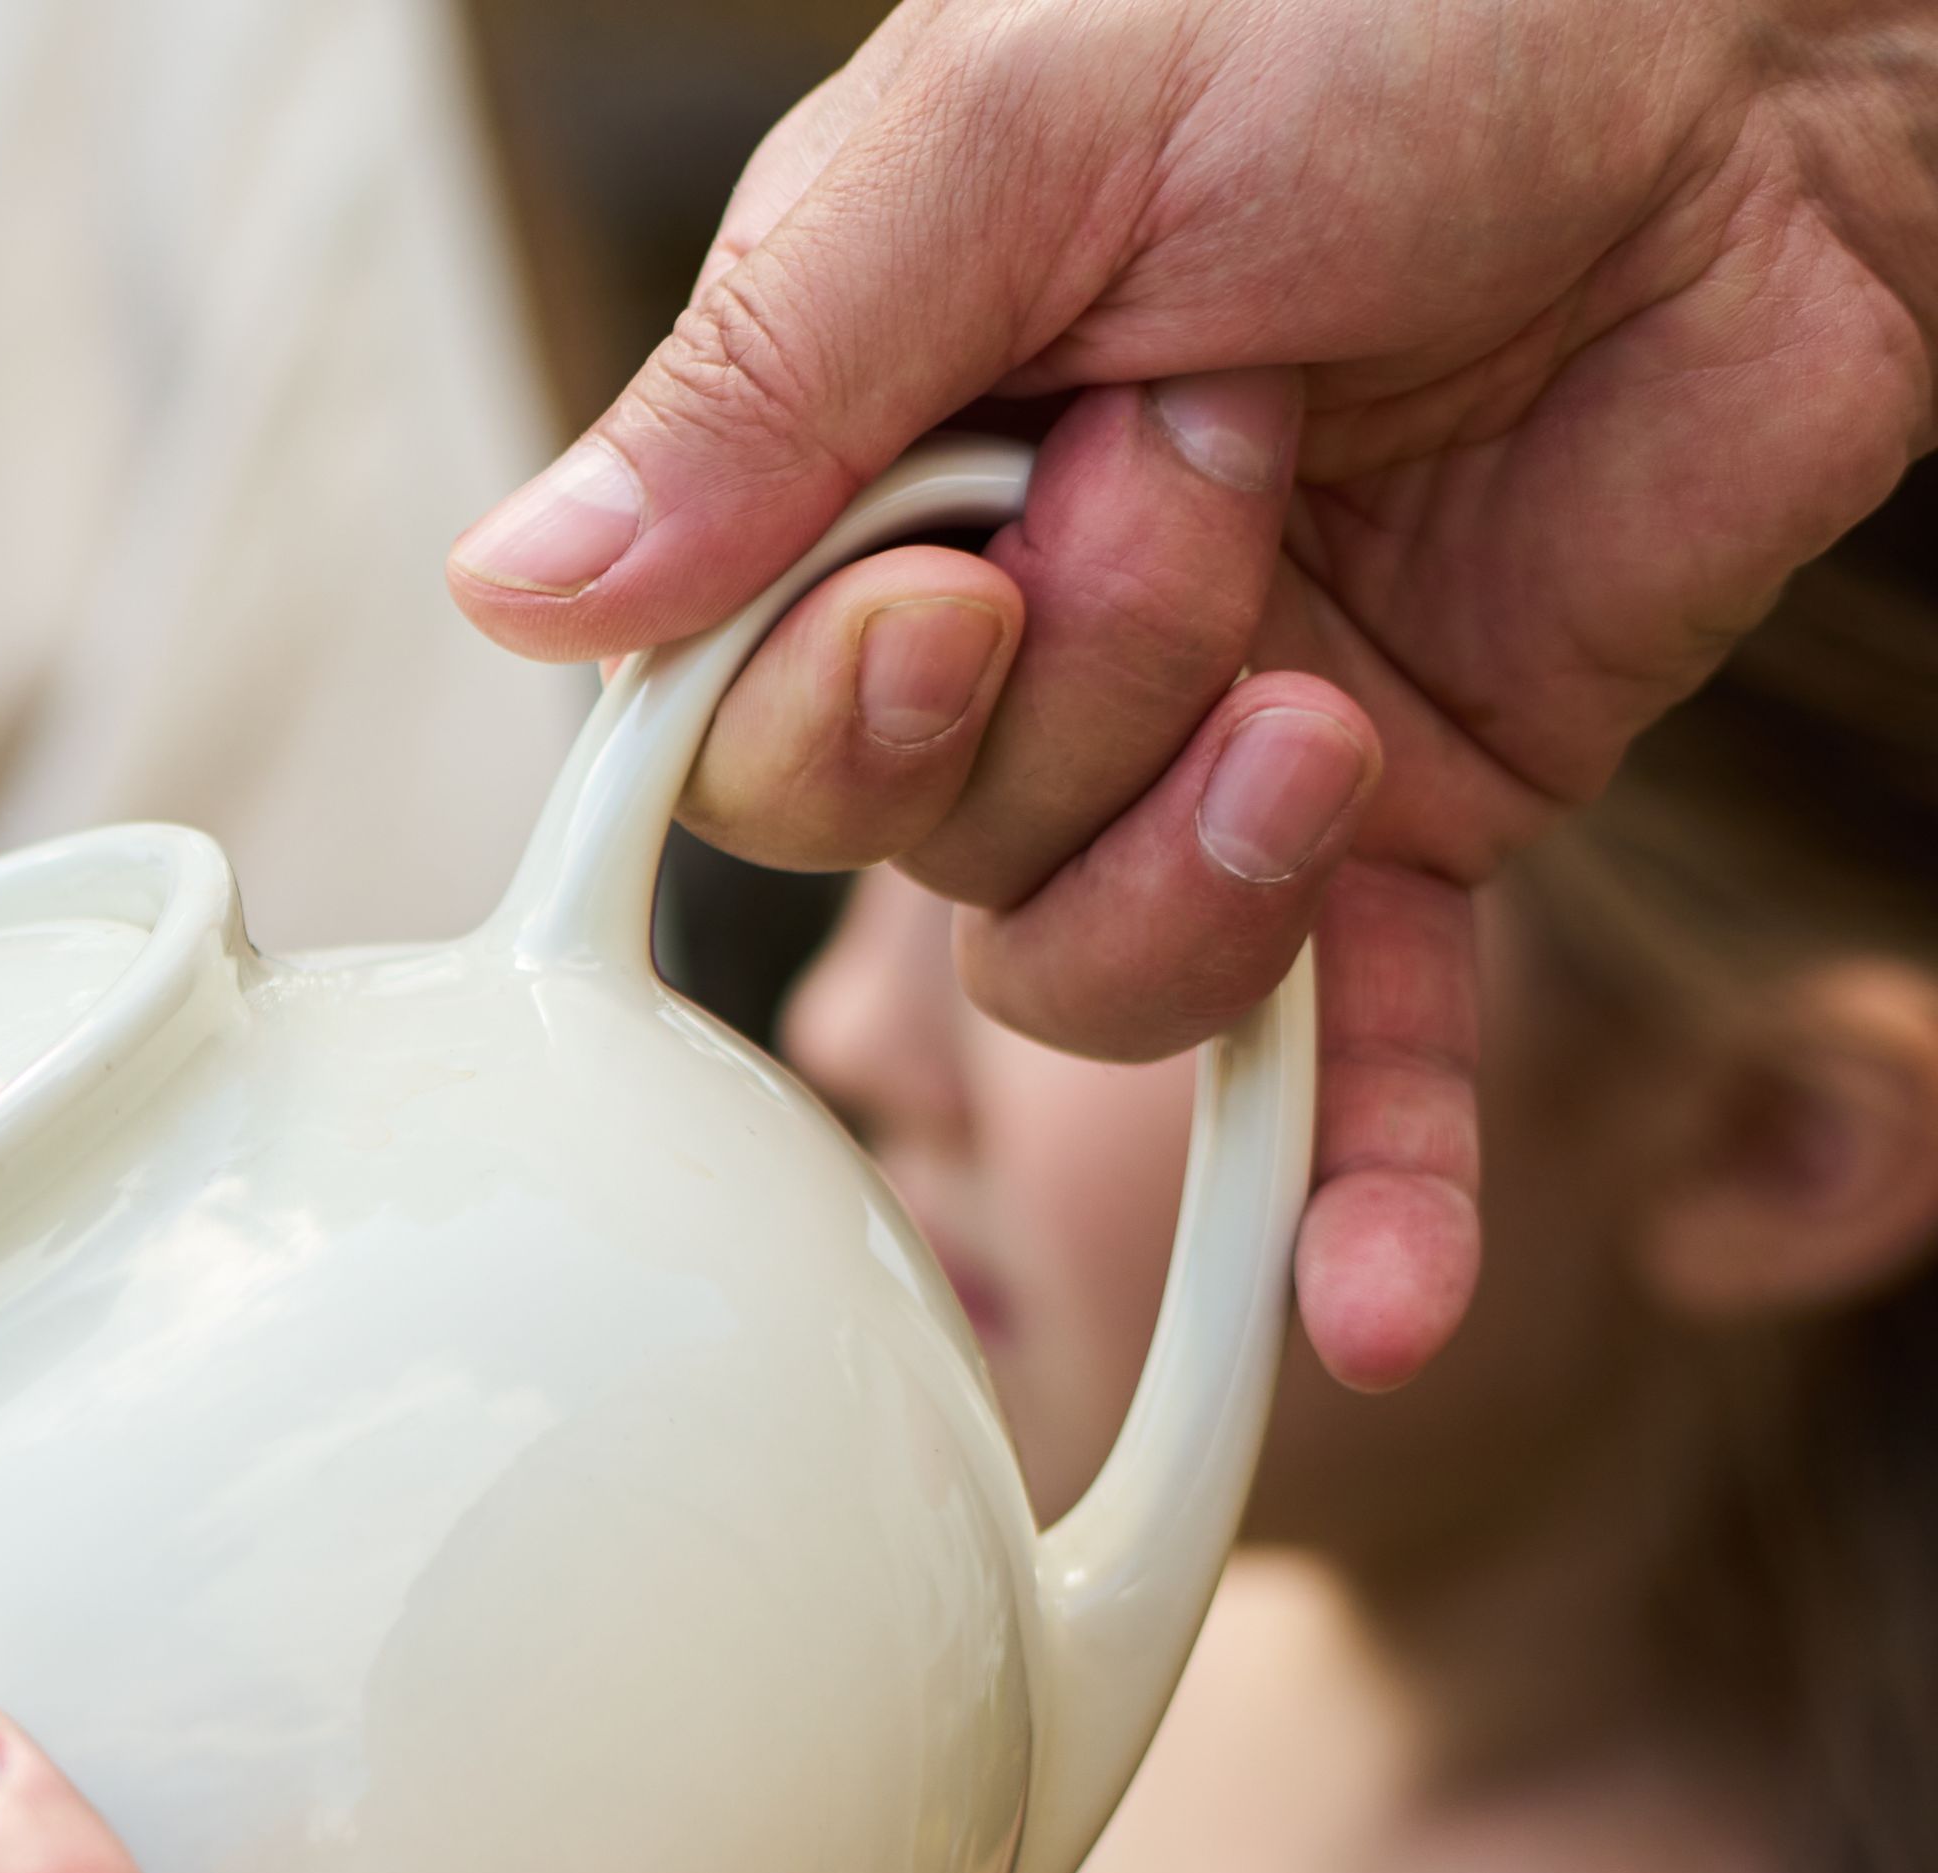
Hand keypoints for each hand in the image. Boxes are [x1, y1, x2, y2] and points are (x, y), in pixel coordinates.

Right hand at [464, 0, 1937, 1386]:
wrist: (1786, 21)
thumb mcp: (1021, 125)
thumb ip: (768, 373)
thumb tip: (507, 597)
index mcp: (880, 450)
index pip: (734, 717)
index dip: (828, 717)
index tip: (951, 589)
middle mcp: (1028, 614)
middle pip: (916, 852)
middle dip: (1063, 719)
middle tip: (1210, 475)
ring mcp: (1224, 729)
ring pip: (1094, 968)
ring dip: (1209, 868)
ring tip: (1337, 685)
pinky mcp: (1431, 805)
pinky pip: (1357, 1058)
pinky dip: (1361, 1193)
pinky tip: (1368, 1320)